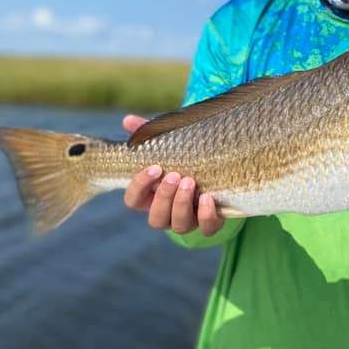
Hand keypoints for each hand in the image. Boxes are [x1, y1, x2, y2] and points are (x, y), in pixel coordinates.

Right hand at [121, 114, 224, 235]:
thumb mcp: (169, 146)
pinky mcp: (211, 223)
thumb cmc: (185, 159)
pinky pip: (207, 228)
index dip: (140, 186)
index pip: (133, 200)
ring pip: (179, 226)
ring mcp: (189, 220)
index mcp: (151, 197)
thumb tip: (128, 120)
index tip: (154, 167)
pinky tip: (208, 198)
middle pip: (156, 218)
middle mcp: (167, 213)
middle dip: (164, 197)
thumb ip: (149, 135)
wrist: (220, 171)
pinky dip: (206, 216)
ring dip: (182, 204)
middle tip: (174, 175)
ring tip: (190, 182)